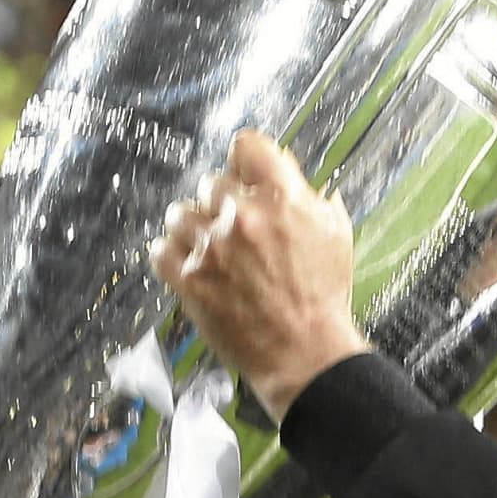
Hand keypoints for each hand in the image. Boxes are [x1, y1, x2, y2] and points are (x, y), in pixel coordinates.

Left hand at [150, 130, 370, 420]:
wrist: (305, 353)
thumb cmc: (324, 297)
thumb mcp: (337, 235)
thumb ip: (313, 200)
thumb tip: (301, 183)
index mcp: (282, 198)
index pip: (246, 144)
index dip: (246, 160)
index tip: (246, 175)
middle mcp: (243, 216)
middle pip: (211, 181)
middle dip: (223, 202)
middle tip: (235, 227)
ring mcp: (211, 248)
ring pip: (179, 213)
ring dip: (192, 226)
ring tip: (208, 245)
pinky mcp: (189, 280)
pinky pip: (159, 250)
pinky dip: (170, 254)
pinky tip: (187, 263)